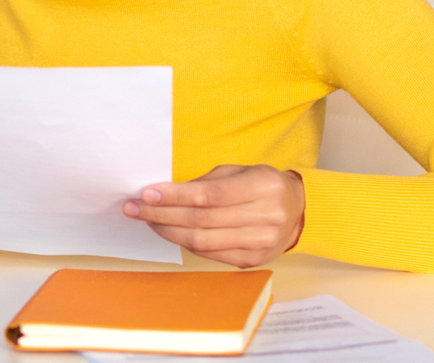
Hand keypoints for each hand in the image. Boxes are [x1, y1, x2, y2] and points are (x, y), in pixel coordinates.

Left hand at [123, 164, 304, 267]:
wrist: (299, 211)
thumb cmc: (261, 185)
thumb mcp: (239, 171)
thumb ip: (206, 182)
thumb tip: (164, 192)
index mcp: (264, 187)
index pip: (210, 196)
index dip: (174, 196)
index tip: (146, 194)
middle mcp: (266, 217)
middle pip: (202, 221)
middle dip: (161, 215)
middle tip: (134, 208)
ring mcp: (260, 244)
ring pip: (202, 241)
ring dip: (167, 231)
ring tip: (146, 220)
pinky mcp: (252, 261)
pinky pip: (209, 254)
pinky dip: (185, 242)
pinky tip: (170, 231)